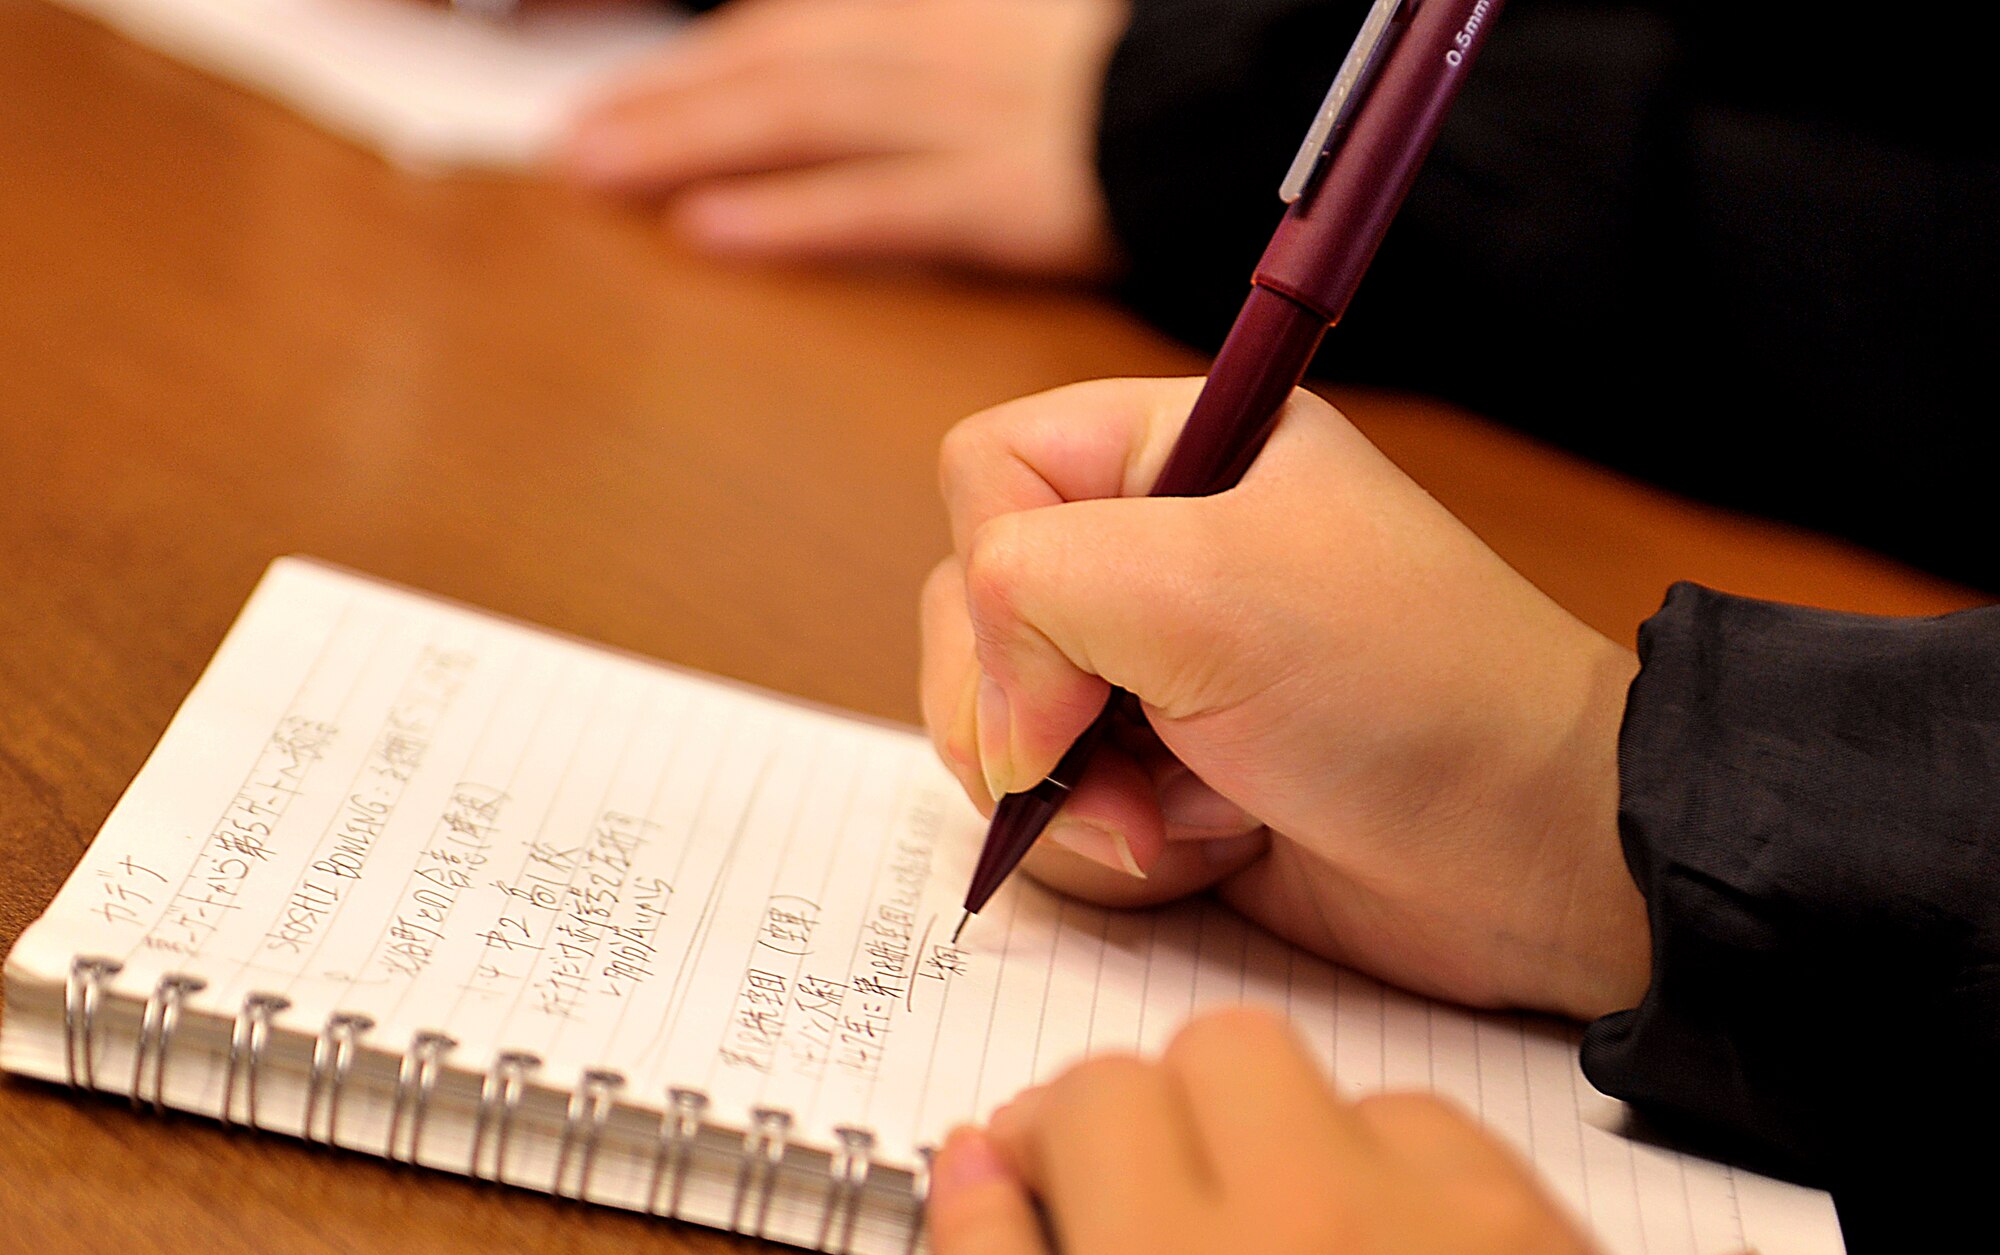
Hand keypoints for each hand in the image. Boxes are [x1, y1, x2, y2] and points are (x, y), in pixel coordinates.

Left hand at [558, 0, 1126, 277]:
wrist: (1235, 115)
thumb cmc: (1129, 90)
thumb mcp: (1015, 41)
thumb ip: (920, 59)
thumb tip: (819, 70)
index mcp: (937, 14)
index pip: (793, 28)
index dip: (697, 62)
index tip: (619, 94)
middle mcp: (938, 54)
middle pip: (776, 69)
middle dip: (667, 100)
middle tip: (575, 145)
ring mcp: (970, 122)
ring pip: (805, 122)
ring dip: (694, 143)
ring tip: (601, 173)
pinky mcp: (1005, 197)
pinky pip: (880, 205)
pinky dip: (791, 217)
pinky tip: (711, 232)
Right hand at [919, 377, 1648, 1021]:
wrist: (1532, 855)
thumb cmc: (1404, 690)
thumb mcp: (1204, 586)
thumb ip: (1030, 587)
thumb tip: (1001, 718)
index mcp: (1174, 451)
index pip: (984, 474)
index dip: (1001, 579)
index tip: (1081, 671)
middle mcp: (1154, 555)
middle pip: (972, 614)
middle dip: (1025, 718)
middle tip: (1112, 765)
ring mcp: (1155, 676)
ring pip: (1002, 733)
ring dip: (1079, 801)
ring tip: (1189, 819)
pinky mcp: (1164, 784)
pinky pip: (1061, 820)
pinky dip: (1119, 853)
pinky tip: (1216, 850)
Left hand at [925, 1009, 1811, 1254]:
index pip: (1417, 1119)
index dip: (1369, 1172)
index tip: (1346, 1230)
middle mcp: (1328, 1240)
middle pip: (1240, 1060)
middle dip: (1218, 1117)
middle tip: (1202, 1193)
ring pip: (1095, 1098)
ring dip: (1084, 1140)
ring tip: (1082, 1196)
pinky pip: (973, 1224)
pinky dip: (973, 1206)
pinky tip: (986, 1208)